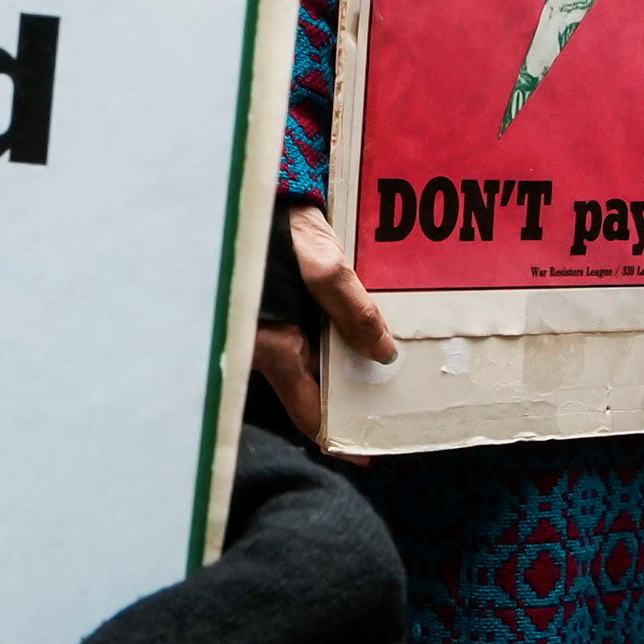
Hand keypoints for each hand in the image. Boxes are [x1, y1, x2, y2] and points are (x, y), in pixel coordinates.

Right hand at [250, 197, 399, 444]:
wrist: (249, 191)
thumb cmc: (274, 228)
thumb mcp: (320, 266)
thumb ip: (352, 310)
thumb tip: (383, 353)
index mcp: (272, 348)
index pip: (309, 414)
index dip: (339, 437)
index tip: (367, 452)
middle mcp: (265, 347)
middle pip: (314, 389)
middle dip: (351, 399)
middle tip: (394, 404)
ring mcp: (268, 329)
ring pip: (312, 363)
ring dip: (346, 367)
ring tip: (389, 368)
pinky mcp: (274, 309)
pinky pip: (308, 338)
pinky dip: (336, 341)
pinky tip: (364, 331)